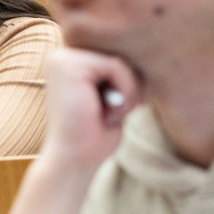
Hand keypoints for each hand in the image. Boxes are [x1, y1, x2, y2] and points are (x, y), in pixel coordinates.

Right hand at [41, 48, 141, 170]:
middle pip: (119, 54)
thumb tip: (151, 51)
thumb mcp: (113, 97)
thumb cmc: (94, 136)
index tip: (124, 107)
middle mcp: (62, 54)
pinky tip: (107, 113)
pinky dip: (124, 92)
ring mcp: (63, 58)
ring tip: (110, 114)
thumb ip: (122, 73)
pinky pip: (116, 65)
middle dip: (130, 86)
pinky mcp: (70, 66)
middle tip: (116, 113)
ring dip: (128, 92)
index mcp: (69, 60)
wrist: (73, 162)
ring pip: (120, 60)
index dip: (128, 81)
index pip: (115, 54)